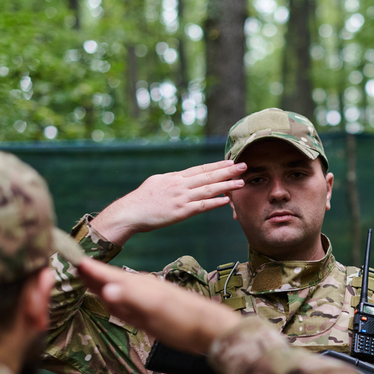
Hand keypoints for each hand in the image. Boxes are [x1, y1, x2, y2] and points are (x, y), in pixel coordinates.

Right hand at [76, 258, 237, 353]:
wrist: (211, 330)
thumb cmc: (185, 320)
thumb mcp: (156, 309)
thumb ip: (131, 298)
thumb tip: (106, 290)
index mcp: (139, 286)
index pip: (108, 274)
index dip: (89, 268)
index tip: (69, 258)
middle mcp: (140, 291)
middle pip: (109, 280)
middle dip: (90, 275)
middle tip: (68, 267)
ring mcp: (145, 304)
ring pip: (116, 292)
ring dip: (99, 286)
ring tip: (84, 281)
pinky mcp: (150, 317)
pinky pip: (124, 306)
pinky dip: (112, 302)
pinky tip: (109, 301)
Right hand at [92, 160, 245, 244]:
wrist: (129, 212)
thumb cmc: (141, 199)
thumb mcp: (156, 182)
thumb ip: (171, 180)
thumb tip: (181, 178)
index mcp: (175, 177)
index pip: (200, 169)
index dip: (217, 165)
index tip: (230, 161)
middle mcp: (180, 185)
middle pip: (208, 176)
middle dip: (227, 171)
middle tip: (243, 166)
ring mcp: (181, 198)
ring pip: (208, 189)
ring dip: (226, 185)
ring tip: (241, 182)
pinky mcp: (180, 212)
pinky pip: (201, 206)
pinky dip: (215, 202)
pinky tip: (227, 200)